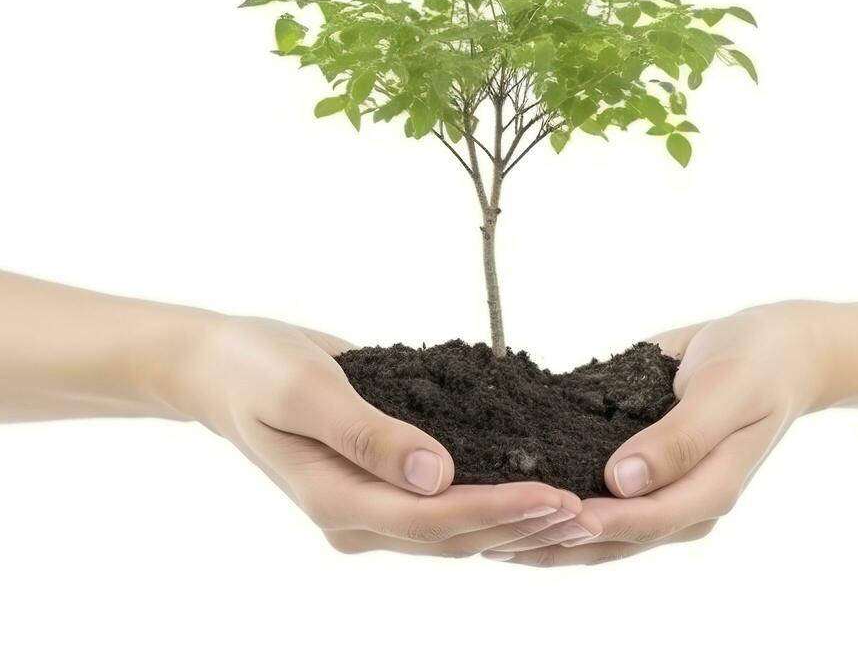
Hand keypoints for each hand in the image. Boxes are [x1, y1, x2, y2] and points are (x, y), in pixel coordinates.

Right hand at [182, 316, 587, 556]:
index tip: (555, 497)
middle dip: (520, 524)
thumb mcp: (304, 392)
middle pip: (452, 534)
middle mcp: (359, 516)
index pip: (430, 520)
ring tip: (576, 507)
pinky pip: (444, 501)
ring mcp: (372, 503)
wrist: (226, 366)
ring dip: (514, 519)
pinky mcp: (383, 479)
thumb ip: (366, 434)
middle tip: (589, 510)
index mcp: (336, 502)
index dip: (495, 511)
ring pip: (454, 527)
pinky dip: (490, 496)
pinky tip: (532, 482)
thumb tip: (435, 474)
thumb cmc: (257, 371)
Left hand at [483, 302, 826, 565]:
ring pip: (594, 525)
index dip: (596, 522)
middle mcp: (676, 501)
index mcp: (707, 492)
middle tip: (488, 538)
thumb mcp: (728, 393)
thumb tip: (622, 480)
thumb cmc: (756, 366)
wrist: (772, 349)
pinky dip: (552, 497)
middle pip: (608, 538)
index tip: (548, 514)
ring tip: (483, 530)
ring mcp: (654, 488)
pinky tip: (508, 493)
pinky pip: (592, 489)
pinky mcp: (635, 464)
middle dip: (551, 541)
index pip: (643, 522)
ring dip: (543, 531)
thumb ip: (680, 438)